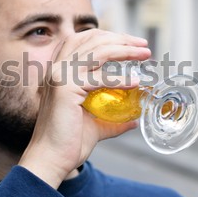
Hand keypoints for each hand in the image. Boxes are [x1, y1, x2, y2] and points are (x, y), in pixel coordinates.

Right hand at [18, 29, 150, 187]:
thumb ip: (113, 118)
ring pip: (98, 51)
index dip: (111, 37)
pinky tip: (136, 82)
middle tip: (144, 45)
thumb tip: (133, 119)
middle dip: (122, 39)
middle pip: (93, 39)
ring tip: (145, 54)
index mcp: (61, 70)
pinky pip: (99, 78)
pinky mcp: (66, 89)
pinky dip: (120, 78)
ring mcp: (60, 76)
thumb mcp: (96, 123)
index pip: (86, 39)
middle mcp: (58, 68)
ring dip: (125, 50)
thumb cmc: (69, 142)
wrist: (52, 159)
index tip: (133, 43)